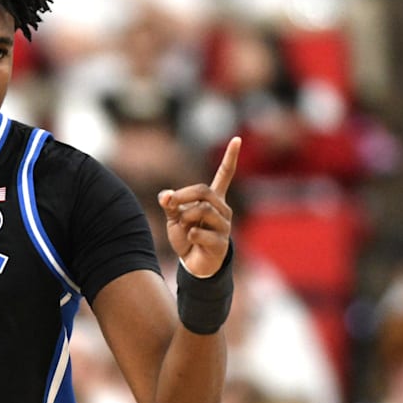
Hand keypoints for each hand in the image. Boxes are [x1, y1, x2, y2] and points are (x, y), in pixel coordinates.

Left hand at [158, 137, 240, 277]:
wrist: (195, 264)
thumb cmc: (187, 236)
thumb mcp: (174, 218)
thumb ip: (170, 204)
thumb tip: (165, 195)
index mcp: (213, 200)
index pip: (225, 175)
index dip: (230, 157)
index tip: (237, 139)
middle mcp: (222, 210)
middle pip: (204, 191)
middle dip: (183, 196)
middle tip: (169, 204)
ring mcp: (224, 226)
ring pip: (202, 211)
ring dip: (185, 218)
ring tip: (184, 229)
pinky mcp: (221, 243)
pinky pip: (201, 233)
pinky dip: (190, 234)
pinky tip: (191, 239)